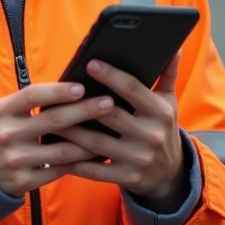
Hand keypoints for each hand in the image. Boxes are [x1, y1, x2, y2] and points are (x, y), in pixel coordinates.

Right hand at [0, 81, 116, 197]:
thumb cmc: (3, 131)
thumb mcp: (8, 112)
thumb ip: (32, 101)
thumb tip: (74, 89)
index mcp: (4, 110)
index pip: (32, 96)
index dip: (58, 91)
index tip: (82, 87)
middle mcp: (8, 134)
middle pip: (52, 121)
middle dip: (84, 111)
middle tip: (108, 103)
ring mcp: (16, 160)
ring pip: (61, 151)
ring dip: (89, 142)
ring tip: (110, 132)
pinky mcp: (24, 181)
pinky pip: (58, 171)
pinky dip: (79, 162)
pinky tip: (95, 155)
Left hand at [53, 53, 185, 206]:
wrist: (170, 174)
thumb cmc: (162, 128)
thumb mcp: (169, 102)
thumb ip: (168, 73)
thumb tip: (174, 46)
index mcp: (160, 112)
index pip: (133, 90)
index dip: (111, 75)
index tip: (90, 63)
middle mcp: (150, 135)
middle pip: (110, 115)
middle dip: (83, 103)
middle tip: (59, 90)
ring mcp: (137, 159)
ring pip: (96, 142)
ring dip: (71, 130)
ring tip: (49, 116)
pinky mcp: (126, 178)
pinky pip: (95, 170)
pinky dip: (74, 162)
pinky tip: (56, 150)